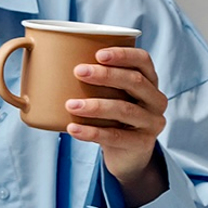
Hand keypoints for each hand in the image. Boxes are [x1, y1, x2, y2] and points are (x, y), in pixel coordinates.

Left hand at [65, 46, 168, 206]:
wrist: (127, 153)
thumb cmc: (112, 114)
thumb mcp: (109, 94)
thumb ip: (94, 78)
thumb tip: (52, 58)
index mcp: (149, 80)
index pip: (142, 60)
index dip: (123, 54)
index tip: (98, 54)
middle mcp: (155, 99)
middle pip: (135, 81)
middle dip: (106, 75)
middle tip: (79, 71)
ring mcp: (152, 122)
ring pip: (125, 109)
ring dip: (95, 105)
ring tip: (70, 104)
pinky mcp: (142, 144)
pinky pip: (115, 136)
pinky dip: (91, 131)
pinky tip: (73, 128)